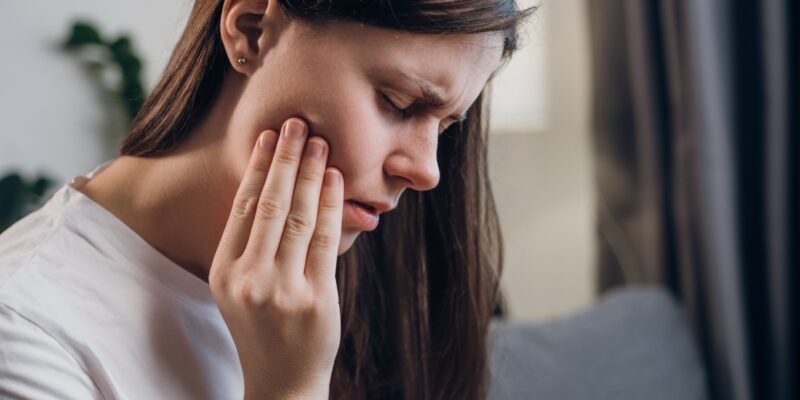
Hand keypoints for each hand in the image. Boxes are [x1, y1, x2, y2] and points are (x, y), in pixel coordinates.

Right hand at [208, 117, 342, 399]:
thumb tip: (274, 188)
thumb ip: (250, 247)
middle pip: (268, 204)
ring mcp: (282, 289)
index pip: (241, 208)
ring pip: (297, 216)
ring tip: (318, 142)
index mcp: (225, 272)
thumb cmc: (264, 329)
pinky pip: (324, 240)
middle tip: (296, 122)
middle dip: (284, 158)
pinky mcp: (316, 298)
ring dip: (310, 173)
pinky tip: (334, 179)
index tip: (268, 137)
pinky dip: (330, 204)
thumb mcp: (241, 290)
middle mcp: (248, 279)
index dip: (256, 168)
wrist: (282, 382)